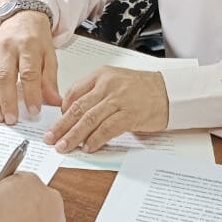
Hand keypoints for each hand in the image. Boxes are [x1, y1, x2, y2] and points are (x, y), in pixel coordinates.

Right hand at [0, 11, 59, 124]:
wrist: (22, 17)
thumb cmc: (37, 38)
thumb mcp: (49, 55)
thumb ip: (50, 79)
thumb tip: (54, 102)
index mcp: (28, 46)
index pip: (29, 73)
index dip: (31, 94)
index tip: (34, 111)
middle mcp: (7, 47)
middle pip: (4, 76)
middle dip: (7, 101)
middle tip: (11, 120)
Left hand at [43, 66, 168, 152]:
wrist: (171, 92)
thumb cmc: (144, 89)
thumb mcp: (116, 83)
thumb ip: (96, 94)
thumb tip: (75, 114)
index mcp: (102, 75)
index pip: (73, 93)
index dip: (61, 111)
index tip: (55, 124)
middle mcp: (108, 85)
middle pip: (77, 107)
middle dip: (61, 126)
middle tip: (50, 138)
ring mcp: (119, 99)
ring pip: (89, 119)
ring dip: (73, 135)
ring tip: (63, 146)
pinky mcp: (130, 114)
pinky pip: (107, 128)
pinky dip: (95, 139)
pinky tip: (88, 147)